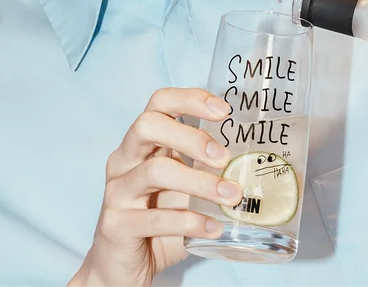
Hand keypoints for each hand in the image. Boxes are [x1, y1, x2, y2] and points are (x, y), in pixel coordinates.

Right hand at [69, 88, 241, 286]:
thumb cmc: (154, 224)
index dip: (190, 99)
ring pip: (155, 172)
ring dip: (199, 182)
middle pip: (148, 125)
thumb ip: (202, 171)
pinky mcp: (116, 225)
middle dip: (191, 136)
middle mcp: (123, 162)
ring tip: (231, 196)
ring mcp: (116, 193)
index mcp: (140, 146)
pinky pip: (156, 219)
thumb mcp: (180, 190)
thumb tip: (252, 161)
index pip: (158, 104)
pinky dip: (190, 222)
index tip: (224, 110)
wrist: (119, 270)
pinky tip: (213, 228)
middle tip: (224, 158)